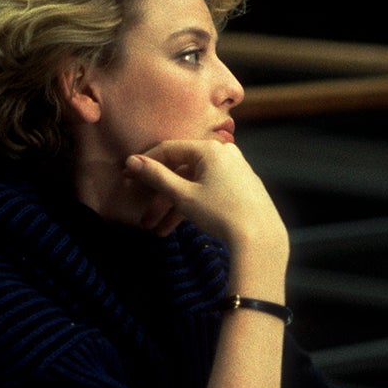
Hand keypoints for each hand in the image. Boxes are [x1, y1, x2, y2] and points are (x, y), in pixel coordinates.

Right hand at [122, 140, 286, 254]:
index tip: (127, 177)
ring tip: (158, 230)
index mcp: (210, 149)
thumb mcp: (183, 195)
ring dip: (174, 206)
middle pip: (182, 170)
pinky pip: (210, 191)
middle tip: (141, 210)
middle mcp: (225, 154)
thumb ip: (157, 177)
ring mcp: (236, 171)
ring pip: (195, 184)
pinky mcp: (242, 188)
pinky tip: (179, 225)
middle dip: (160, 195)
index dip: (146, 164)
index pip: (169, 149)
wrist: (260, 238)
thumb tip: (132, 161)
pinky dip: (193, 205)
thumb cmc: (221, 213)